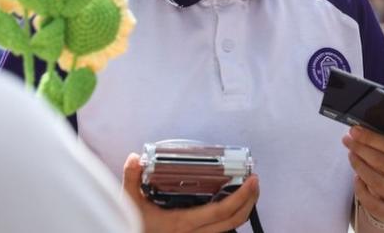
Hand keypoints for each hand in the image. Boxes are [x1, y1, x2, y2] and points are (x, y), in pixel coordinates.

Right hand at [122, 153, 259, 232]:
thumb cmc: (133, 224)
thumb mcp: (128, 202)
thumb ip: (131, 179)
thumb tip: (134, 158)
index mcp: (183, 223)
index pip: (221, 212)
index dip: (241, 197)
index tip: (252, 180)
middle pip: (234, 221)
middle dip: (250, 201)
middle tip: (255, 182)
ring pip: (230, 227)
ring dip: (243, 208)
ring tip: (248, 189)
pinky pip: (221, 229)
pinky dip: (231, 216)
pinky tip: (230, 201)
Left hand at [342, 125, 383, 222]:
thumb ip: (381, 141)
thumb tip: (355, 132)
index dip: (371, 138)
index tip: (354, 131)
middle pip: (383, 163)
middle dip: (361, 150)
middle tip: (348, 141)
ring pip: (376, 182)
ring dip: (359, 167)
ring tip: (351, 156)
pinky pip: (371, 202)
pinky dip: (360, 189)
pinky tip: (356, 178)